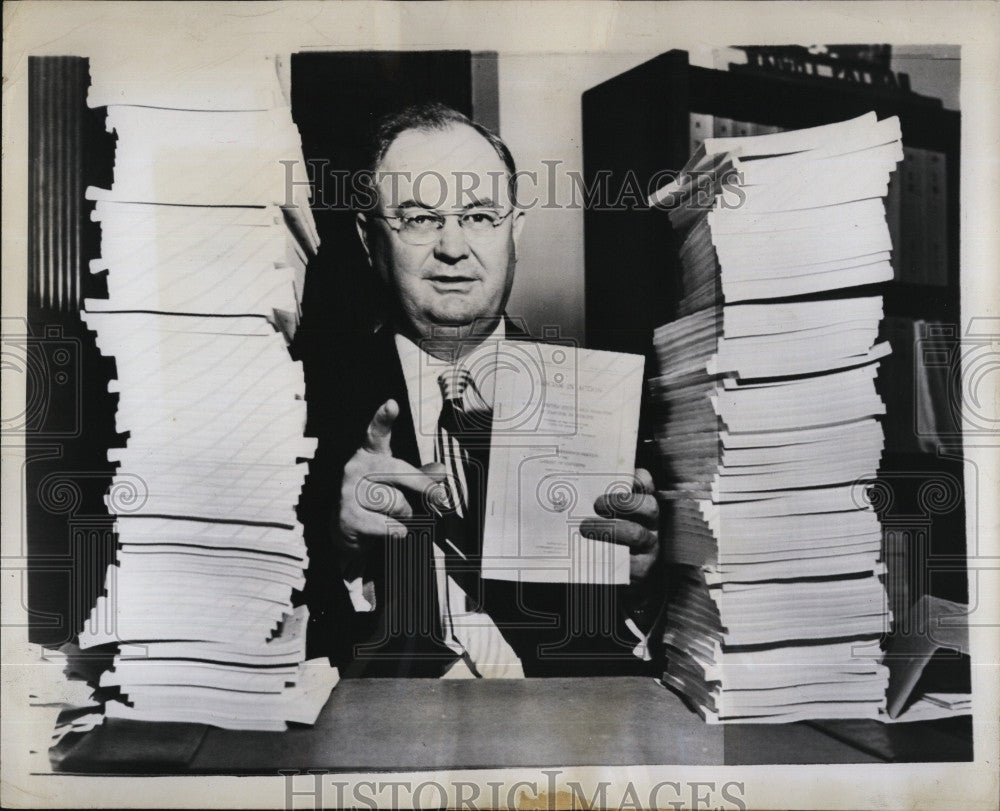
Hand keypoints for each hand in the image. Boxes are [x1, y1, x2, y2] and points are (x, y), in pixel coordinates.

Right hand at [335, 399, 447, 553]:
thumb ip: (420, 475)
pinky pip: (388, 524)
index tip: (392, 404)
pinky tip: (387, 529)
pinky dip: (396, 531)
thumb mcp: (398, 483)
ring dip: (404, 514)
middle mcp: (354, 468)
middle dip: (423, 485)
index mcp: (369, 454)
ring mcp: (348, 492)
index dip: (383, 418)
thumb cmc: (377, 499)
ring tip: (392, 515)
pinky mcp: (348, 517)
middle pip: (398, 470)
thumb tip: (442, 471)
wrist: (346, 529)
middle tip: (439, 497)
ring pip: (396, 502)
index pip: (376, 434)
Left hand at [580, 468, 659, 582]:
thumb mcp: (597, 515)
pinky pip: (630, 563)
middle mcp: (650, 525)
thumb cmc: (598, 537)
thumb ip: (593, 499)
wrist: (602, 575)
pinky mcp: (641, 570)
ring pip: (637, 534)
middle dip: (623, 502)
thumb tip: (570, 481)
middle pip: (649, 507)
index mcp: (641, 506)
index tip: (619, 475)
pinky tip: (592, 551)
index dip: (637, 478)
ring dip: (610, 528)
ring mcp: (649, 548)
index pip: (646, 485)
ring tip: (584, 528)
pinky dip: (611, 555)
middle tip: (596, 504)